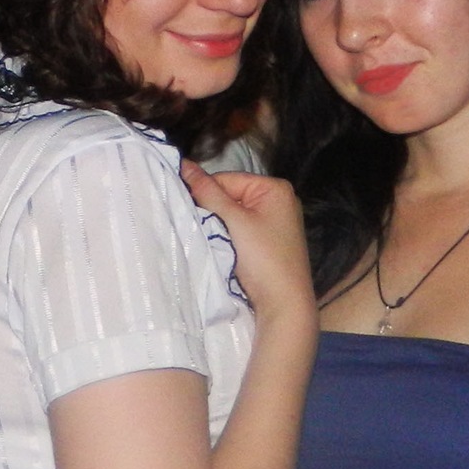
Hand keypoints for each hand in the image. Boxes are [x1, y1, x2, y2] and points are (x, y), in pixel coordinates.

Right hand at [180, 161, 313, 323]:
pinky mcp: (269, 241)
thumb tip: (184, 164)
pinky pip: (241, 230)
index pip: (227, 179)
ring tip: (211, 240)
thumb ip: (208, 193)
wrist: (284, 304)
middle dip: (213, 211)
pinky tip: (224, 248)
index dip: (206, 194)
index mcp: (275, 188)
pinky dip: (229, 237)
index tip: (188, 211)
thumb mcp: (235, 222)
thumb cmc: (263, 259)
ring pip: (233, 215)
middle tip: (198, 227)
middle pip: (230, 196)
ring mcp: (275, 222)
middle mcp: (278, 200)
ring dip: (219, 226)